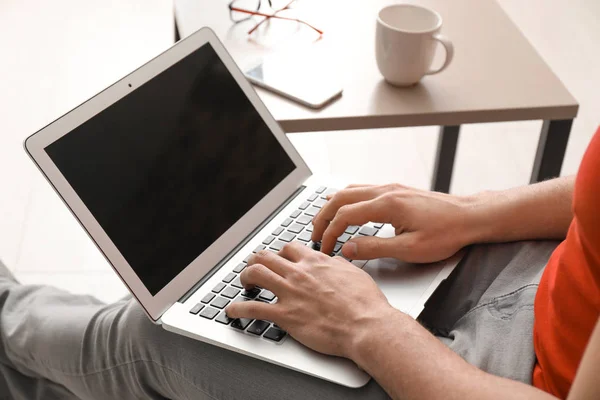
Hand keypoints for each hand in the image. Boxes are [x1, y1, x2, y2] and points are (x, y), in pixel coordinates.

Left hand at [225, 242, 396, 358]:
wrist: (366, 325)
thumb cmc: (365, 303)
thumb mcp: (353, 273)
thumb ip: (337, 265)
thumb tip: (334, 262)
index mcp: (316, 262)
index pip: (289, 249)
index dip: (281, 254)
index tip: (279, 260)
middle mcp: (299, 273)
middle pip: (266, 256)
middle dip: (256, 261)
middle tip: (255, 268)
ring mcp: (290, 293)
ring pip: (255, 274)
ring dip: (244, 277)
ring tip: (244, 284)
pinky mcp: (285, 315)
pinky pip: (253, 308)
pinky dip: (238, 308)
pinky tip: (232, 311)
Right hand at [311, 184, 473, 262]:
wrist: (470, 216)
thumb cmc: (446, 233)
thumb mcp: (410, 249)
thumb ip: (375, 248)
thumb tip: (348, 248)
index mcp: (387, 205)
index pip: (345, 216)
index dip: (330, 233)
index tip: (324, 248)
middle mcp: (386, 191)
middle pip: (341, 198)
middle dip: (323, 216)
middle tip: (314, 234)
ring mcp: (391, 188)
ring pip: (350, 190)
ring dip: (332, 206)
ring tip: (322, 221)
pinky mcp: (396, 190)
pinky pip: (362, 189)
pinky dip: (346, 198)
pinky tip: (343, 204)